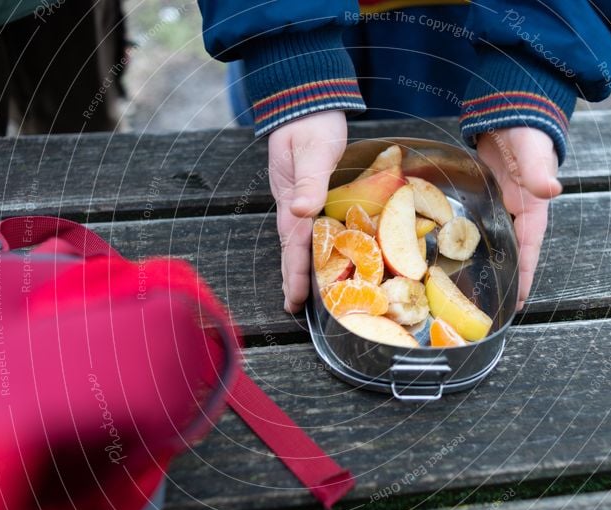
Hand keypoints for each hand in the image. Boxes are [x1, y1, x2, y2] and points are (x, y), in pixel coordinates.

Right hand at [268, 111, 347, 312]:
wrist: (306, 101)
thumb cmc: (312, 125)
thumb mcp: (314, 150)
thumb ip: (310, 181)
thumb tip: (301, 212)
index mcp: (292, 199)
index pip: (293, 244)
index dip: (295, 273)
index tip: (294, 299)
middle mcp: (293, 204)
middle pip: (291, 248)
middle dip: (293, 277)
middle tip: (293, 307)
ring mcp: (299, 200)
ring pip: (298, 240)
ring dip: (300, 266)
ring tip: (301, 293)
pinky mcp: (308, 193)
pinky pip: (309, 227)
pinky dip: (312, 246)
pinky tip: (319, 256)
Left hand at [477, 127, 561, 310]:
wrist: (510, 110)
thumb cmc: (526, 131)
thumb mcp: (532, 151)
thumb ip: (538, 170)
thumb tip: (551, 190)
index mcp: (532, 208)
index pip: (528, 249)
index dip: (524, 275)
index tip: (517, 301)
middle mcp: (515, 211)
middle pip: (509, 252)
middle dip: (502, 277)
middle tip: (489, 305)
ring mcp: (497, 204)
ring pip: (491, 240)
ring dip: (483, 260)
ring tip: (469, 286)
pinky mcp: (481, 195)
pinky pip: (473, 223)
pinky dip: (465, 238)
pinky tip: (451, 251)